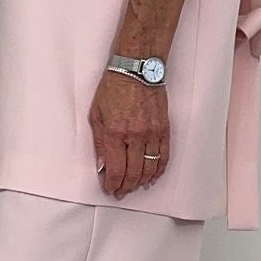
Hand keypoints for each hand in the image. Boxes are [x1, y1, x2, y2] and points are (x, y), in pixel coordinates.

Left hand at [89, 66, 169, 198]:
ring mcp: (152, 133)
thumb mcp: (96, 114)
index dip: (112, 184)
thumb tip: (102, 164)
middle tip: (121, 191)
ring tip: (135, 186)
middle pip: (133, 173)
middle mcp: (135, 136)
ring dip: (142, 182)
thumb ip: (100, 142)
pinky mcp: (163, 129)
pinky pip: (164, 156)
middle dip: (126, 186)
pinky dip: (159, 170)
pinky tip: (153, 176)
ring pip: (150, 168)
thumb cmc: (114, 88)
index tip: (110, 188)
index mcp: (115, 132)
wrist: (137, 69)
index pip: (115, 169)